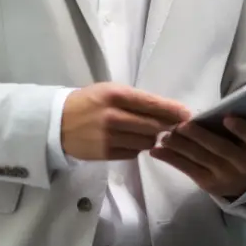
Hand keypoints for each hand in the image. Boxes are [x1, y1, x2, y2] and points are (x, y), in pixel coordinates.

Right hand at [62, 83, 191, 160]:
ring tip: (143, 132)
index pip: (152, 103)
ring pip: (147, 142)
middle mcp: (114, 116)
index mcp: (116, 95)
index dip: (173, 110)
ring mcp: (110, 137)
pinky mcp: (106, 153)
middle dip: (166, 126)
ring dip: (151, 138)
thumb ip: (136, 100)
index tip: (188, 115)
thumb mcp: (110, 91)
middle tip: (173, 126)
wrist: (58, 122)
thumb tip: (168, 110)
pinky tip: (128, 140)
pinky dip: (137, 148)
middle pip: (154, 125)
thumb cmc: (89, 102)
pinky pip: (134, 153)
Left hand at [149, 116, 245, 198]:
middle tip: (182, 125)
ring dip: (180, 146)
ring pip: (200, 158)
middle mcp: (245, 165)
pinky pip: (188, 169)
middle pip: (220, 148)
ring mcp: (226, 177)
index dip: (242, 129)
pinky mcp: (209, 185)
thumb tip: (228, 105)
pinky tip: (156, 151)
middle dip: (199, 136)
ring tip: (164, 135)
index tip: (227, 118)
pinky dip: (170, 159)